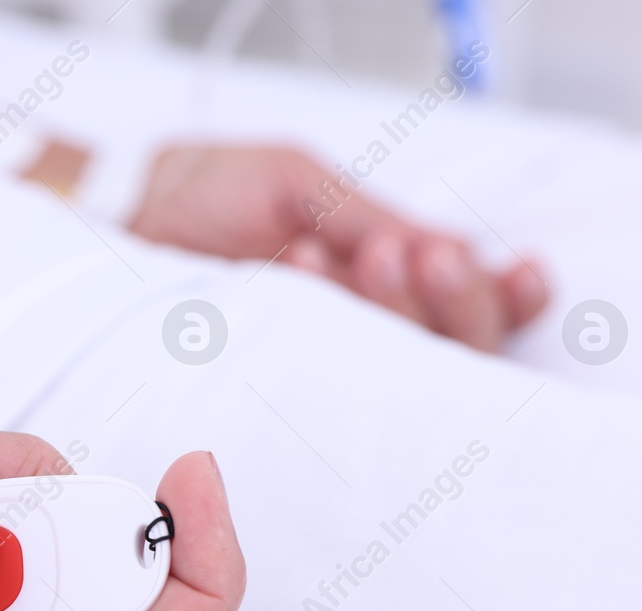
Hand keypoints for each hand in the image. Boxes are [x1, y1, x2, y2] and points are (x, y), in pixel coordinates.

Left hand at [128, 145, 549, 352]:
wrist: (116, 219)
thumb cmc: (203, 200)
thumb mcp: (298, 186)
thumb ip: (372, 217)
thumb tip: (455, 250)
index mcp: (380, 285)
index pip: (470, 312)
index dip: (508, 302)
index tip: (524, 273)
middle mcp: (360, 337)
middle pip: (453, 356)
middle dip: (456, 302)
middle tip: (419, 253)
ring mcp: (315, 371)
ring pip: (401, 378)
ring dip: (401, 314)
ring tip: (368, 254)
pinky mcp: (266, 395)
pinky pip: (322, 392)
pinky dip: (333, 329)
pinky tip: (314, 276)